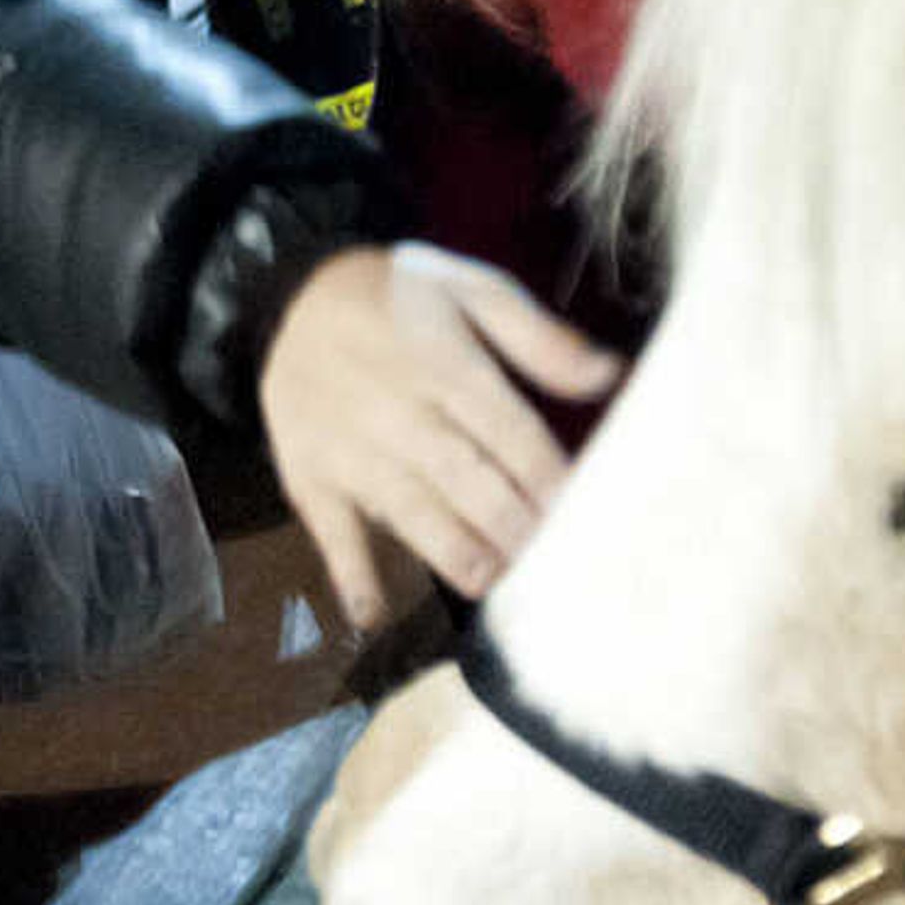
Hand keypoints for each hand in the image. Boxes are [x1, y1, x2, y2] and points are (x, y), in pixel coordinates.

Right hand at [257, 243, 622, 629]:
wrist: (293, 299)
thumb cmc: (400, 299)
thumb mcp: (472, 290)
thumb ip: (539, 339)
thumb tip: (610, 375)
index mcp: (445, 362)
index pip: (507, 429)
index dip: (545, 475)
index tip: (579, 512)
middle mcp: (398, 410)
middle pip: (464, 477)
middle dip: (510, 524)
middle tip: (548, 561)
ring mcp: (350, 449)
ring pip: (408, 509)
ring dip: (452, 552)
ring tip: (490, 582)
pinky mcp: (312, 476)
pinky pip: (331, 530)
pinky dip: (350, 573)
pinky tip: (373, 614)